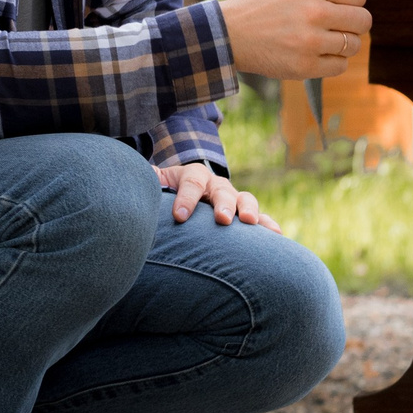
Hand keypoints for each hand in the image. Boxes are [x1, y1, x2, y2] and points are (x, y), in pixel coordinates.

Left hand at [158, 162, 283, 230]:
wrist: (182, 194)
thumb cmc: (165, 195)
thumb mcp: (154, 186)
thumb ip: (147, 183)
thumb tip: (137, 179)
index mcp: (192, 176)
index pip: (191, 182)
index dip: (185, 198)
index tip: (179, 216)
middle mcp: (215, 185)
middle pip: (221, 190)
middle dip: (222, 204)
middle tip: (222, 219)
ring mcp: (232, 199)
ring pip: (244, 200)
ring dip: (249, 210)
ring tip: (250, 222)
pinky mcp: (242, 215)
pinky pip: (259, 218)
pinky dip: (267, 225)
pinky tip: (276, 236)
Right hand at [219, 0, 372, 79]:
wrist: (227, 34)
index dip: (352, 0)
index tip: (338, 5)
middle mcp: (317, 12)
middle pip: (362, 20)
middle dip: (353, 22)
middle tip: (337, 24)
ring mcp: (312, 42)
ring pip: (353, 44)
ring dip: (344, 43)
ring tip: (327, 39)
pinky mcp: (306, 66)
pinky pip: (340, 66)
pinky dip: (334, 62)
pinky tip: (319, 54)